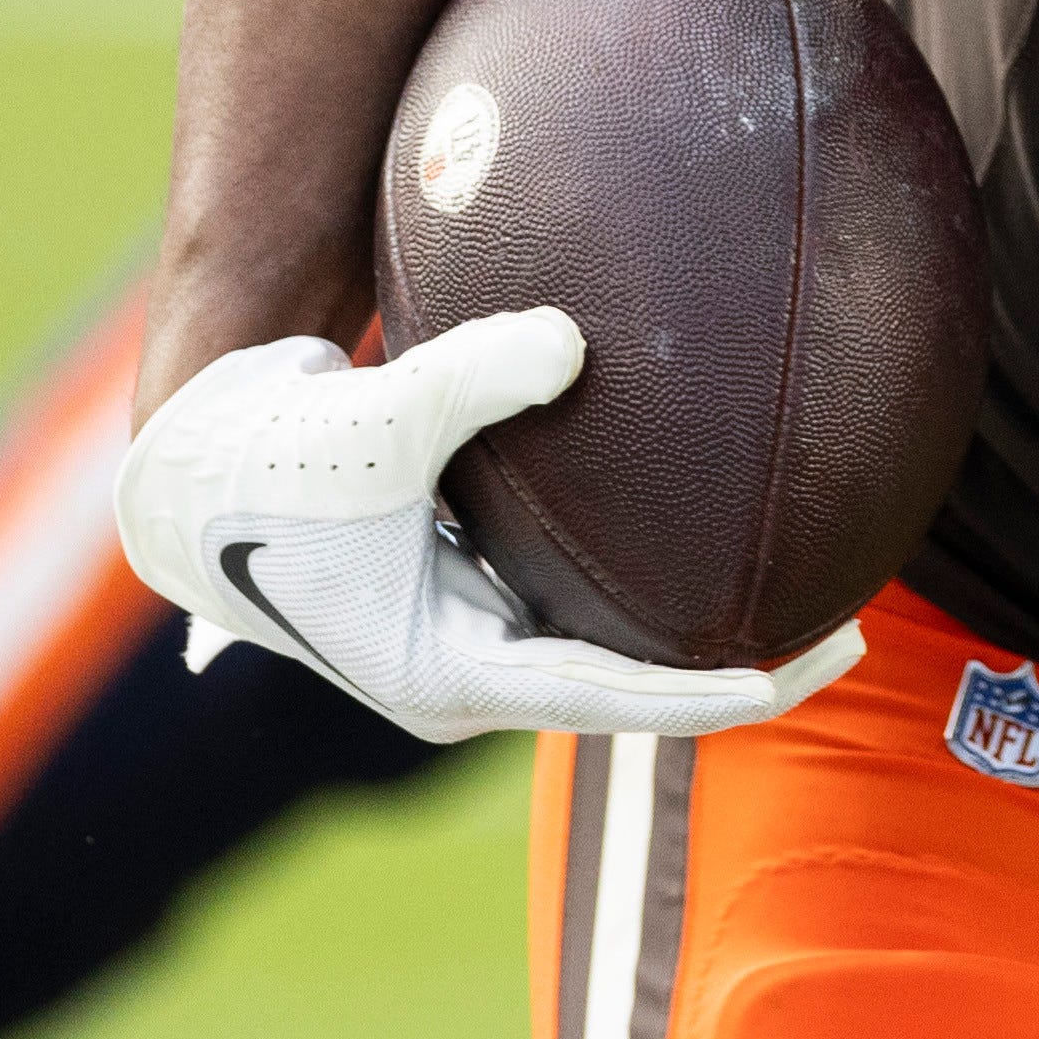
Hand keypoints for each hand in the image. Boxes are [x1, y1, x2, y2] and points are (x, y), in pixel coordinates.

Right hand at [114, 311, 862, 745]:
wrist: (189, 474)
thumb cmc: (270, 464)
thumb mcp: (376, 421)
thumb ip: (474, 378)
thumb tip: (572, 341)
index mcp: (446, 673)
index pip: (610, 697)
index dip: (710, 691)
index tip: (797, 673)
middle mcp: (466, 672)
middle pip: (626, 686)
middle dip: (732, 667)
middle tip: (849, 635)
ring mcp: (468, 636)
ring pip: (605, 646)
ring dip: (691, 627)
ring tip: (808, 593)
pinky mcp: (467, 593)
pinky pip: (575, 596)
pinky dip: (642, 576)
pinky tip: (713, 534)